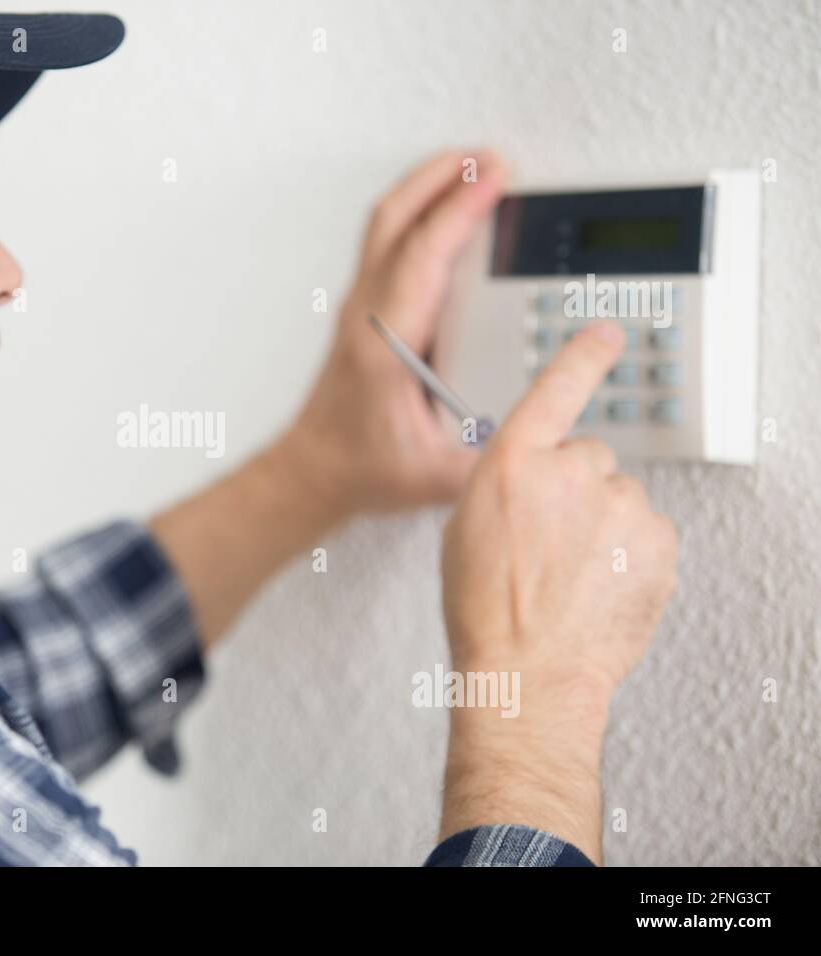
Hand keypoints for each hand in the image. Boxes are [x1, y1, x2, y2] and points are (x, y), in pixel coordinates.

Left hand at [277, 150, 506, 518]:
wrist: (313, 470)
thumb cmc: (360, 468)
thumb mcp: (432, 477)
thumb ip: (485, 463)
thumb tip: (536, 443)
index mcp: (385, 343)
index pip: (422, 257)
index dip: (458, 211)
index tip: (494, 178)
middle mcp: (367, 315)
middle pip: (394, 221)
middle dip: (440, 178)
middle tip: (488, 157)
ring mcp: (361, 308)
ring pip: (387, 226)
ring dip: (427, 188)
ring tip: (471, 167)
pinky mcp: (365, 312)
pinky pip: (390, 243)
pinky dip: (420, 213)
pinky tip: (447, 212)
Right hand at [438, 320, 678, 861]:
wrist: (528, 671)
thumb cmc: (486, 609)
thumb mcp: (466, 528)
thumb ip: (505, 486)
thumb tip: (532, 482)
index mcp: (512, 463)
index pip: (555, 388)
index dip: (582, 356)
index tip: (606, 334)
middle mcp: (570, 472)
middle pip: (588, 457)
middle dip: (576, 490)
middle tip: (553, 541)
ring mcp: (619, 505)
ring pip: (619, 498)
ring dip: (604, 526)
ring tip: (573, 574)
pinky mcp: (656, 540)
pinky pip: (647, 532)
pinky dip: (631, 554)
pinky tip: (600, 585)